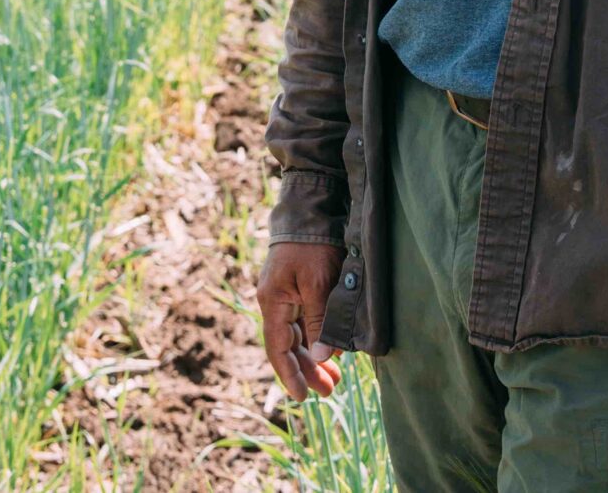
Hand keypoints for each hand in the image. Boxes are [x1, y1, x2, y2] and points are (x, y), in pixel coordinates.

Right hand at [255, 242, 343, 400]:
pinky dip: (317, 338)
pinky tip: (332, 350)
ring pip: (298, 336)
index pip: (278, 349)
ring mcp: (286, 295)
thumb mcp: (317, 283)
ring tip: (334, 377)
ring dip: (314, 357)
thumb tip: (320, 356)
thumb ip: (318, 321)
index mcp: (273, 303)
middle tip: (330, 391)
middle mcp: (275, 302)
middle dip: (308, 370)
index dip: (290, 374)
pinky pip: (305, 322)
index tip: (302, 397)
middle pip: (289, 346)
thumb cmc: (311, 245)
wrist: (310, 210)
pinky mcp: (298, 288)